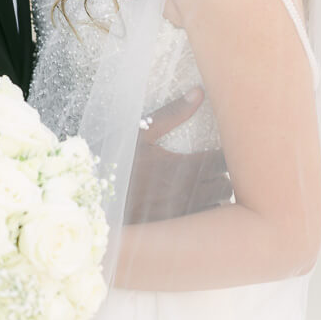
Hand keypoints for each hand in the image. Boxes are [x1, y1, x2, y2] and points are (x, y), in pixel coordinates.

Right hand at [123, 89, 232, 223]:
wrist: (94, 194)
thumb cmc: (118, 159)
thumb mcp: (142, 131)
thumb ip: (174, 112)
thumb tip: (200, 92)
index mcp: (184, 166)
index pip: (223, 161)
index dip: (226, 154)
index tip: (218, 148)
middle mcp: (188, 192)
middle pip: (225, 185)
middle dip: (223, 174)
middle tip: (212, 165)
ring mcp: (182, 213)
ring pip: (218, 206)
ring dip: (216, 195)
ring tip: (204, 184)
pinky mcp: (175, 227)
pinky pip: (203, 223)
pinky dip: (206, 213)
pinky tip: (193, 202)